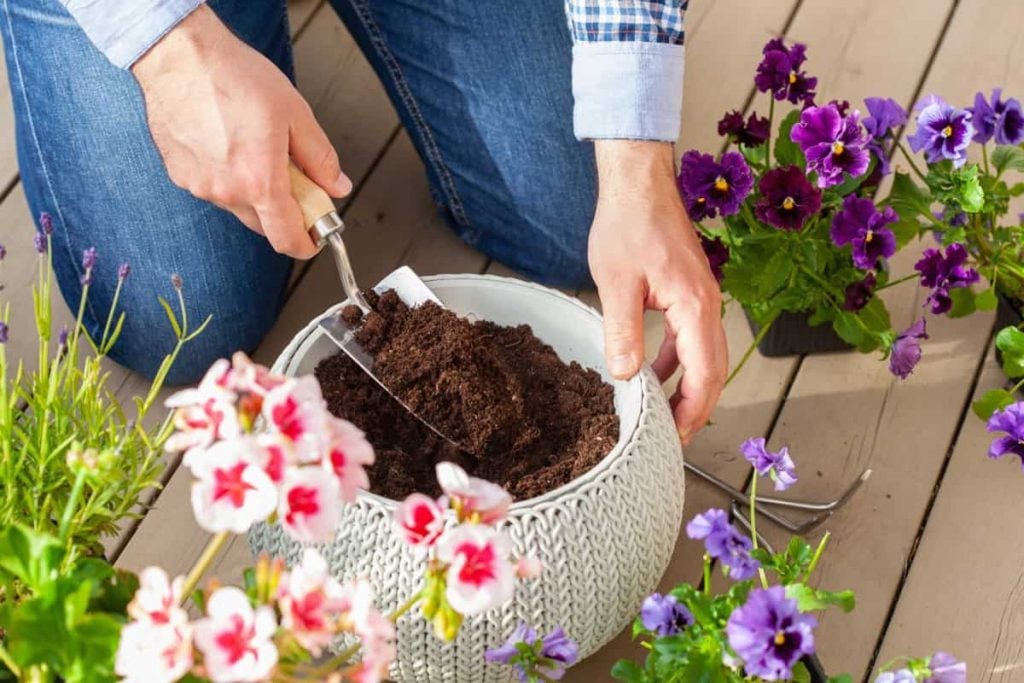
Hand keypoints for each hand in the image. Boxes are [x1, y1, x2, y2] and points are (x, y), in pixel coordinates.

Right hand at [132, 5, 348, 257]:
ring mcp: (199, 186)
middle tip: (294, 180)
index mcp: (259, 182)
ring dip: (254, 192)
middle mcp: (226, 192)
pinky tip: (228, 144)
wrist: (178, 54)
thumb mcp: (295, 114)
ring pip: (238, 206)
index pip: (287, 239)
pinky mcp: (180, 175)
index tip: (315, 237)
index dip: (306, 245)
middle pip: (264, 225)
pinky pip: (214, 189)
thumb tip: (336, 186)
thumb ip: (320, 158)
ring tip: (256, 149)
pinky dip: (228, 177)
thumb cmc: (235, 76)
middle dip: (284, 212)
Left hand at [589, 140, 727, 442]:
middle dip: (695, 408)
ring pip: (703, 355)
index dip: (693, 410)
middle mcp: (707, 305)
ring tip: (662, 417)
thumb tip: (625, 375)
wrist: (639, 182)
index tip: (676, 437)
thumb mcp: (616, 282)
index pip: (705, 373)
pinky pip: (689, 337)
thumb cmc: (628, 224)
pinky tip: (651, 374)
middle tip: (672, 439)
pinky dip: (675, 361)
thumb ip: (622, 331)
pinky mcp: (689, 292)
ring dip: (686, 387)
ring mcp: (701, 298)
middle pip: (713, 370)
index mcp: (695, 306)